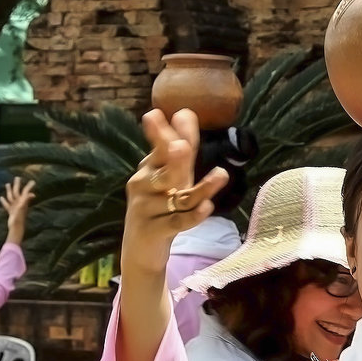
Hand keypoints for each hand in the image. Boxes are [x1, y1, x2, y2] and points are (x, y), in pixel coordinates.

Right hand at [0, 176, 36, 245]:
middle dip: (17, 185)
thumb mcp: (22, 208)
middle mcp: (18, 203)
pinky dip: (4, 201)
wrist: (15, 228)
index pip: (25, 192)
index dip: (29, 187)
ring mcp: (14, 207)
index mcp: (22, 201)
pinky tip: (1, 197)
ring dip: (9, 190)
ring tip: (7, 184)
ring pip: (11, 196)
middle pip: (17, 191)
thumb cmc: (19, 218)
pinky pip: (7, 205)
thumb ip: (26, 200)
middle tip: (17, 177)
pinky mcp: (10, 211)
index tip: (33, 182)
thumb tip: (31, 194)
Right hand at [122, 109, 228, 275]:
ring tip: (221, 175)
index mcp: (148, 169)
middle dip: (174, 160)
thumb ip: (179, 149)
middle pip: (164, 172)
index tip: (178, 115)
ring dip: (201, 188)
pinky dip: (194, 216)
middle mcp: (144, 186)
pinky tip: (208, 207)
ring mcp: (147, 209)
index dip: (168, 134)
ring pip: (177, 198)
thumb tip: (184, 112)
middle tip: (182, 147)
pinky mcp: (155, 231)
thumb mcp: (169, 178)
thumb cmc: (159, 206)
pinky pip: (177, 222)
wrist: (140, 248)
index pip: (161, 149)